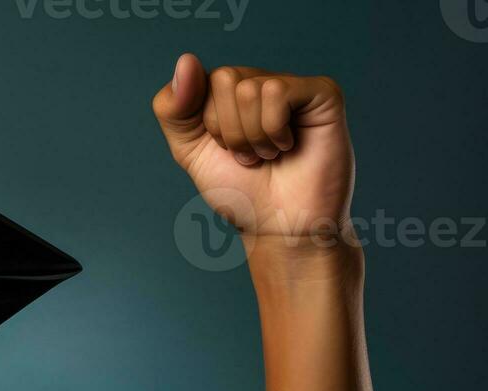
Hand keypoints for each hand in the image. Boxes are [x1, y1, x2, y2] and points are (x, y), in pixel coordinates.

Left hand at [152, 54, 353, 242]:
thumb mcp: (189, 152)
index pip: (198, 81)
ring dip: (251, 137)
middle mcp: (260, 82)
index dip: (206, 125)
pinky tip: (288, 145)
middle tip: (249, 155)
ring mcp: (292, 86)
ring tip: (268, 154)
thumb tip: (187, 60)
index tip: (222, 149)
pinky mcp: (321, 93)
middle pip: (224, 79)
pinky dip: (273, 130)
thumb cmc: (239, 191)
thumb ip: (173, 110)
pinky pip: (277, 91)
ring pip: (249, 89)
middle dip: (228, 130)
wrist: (277, 226)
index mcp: (229, 93)